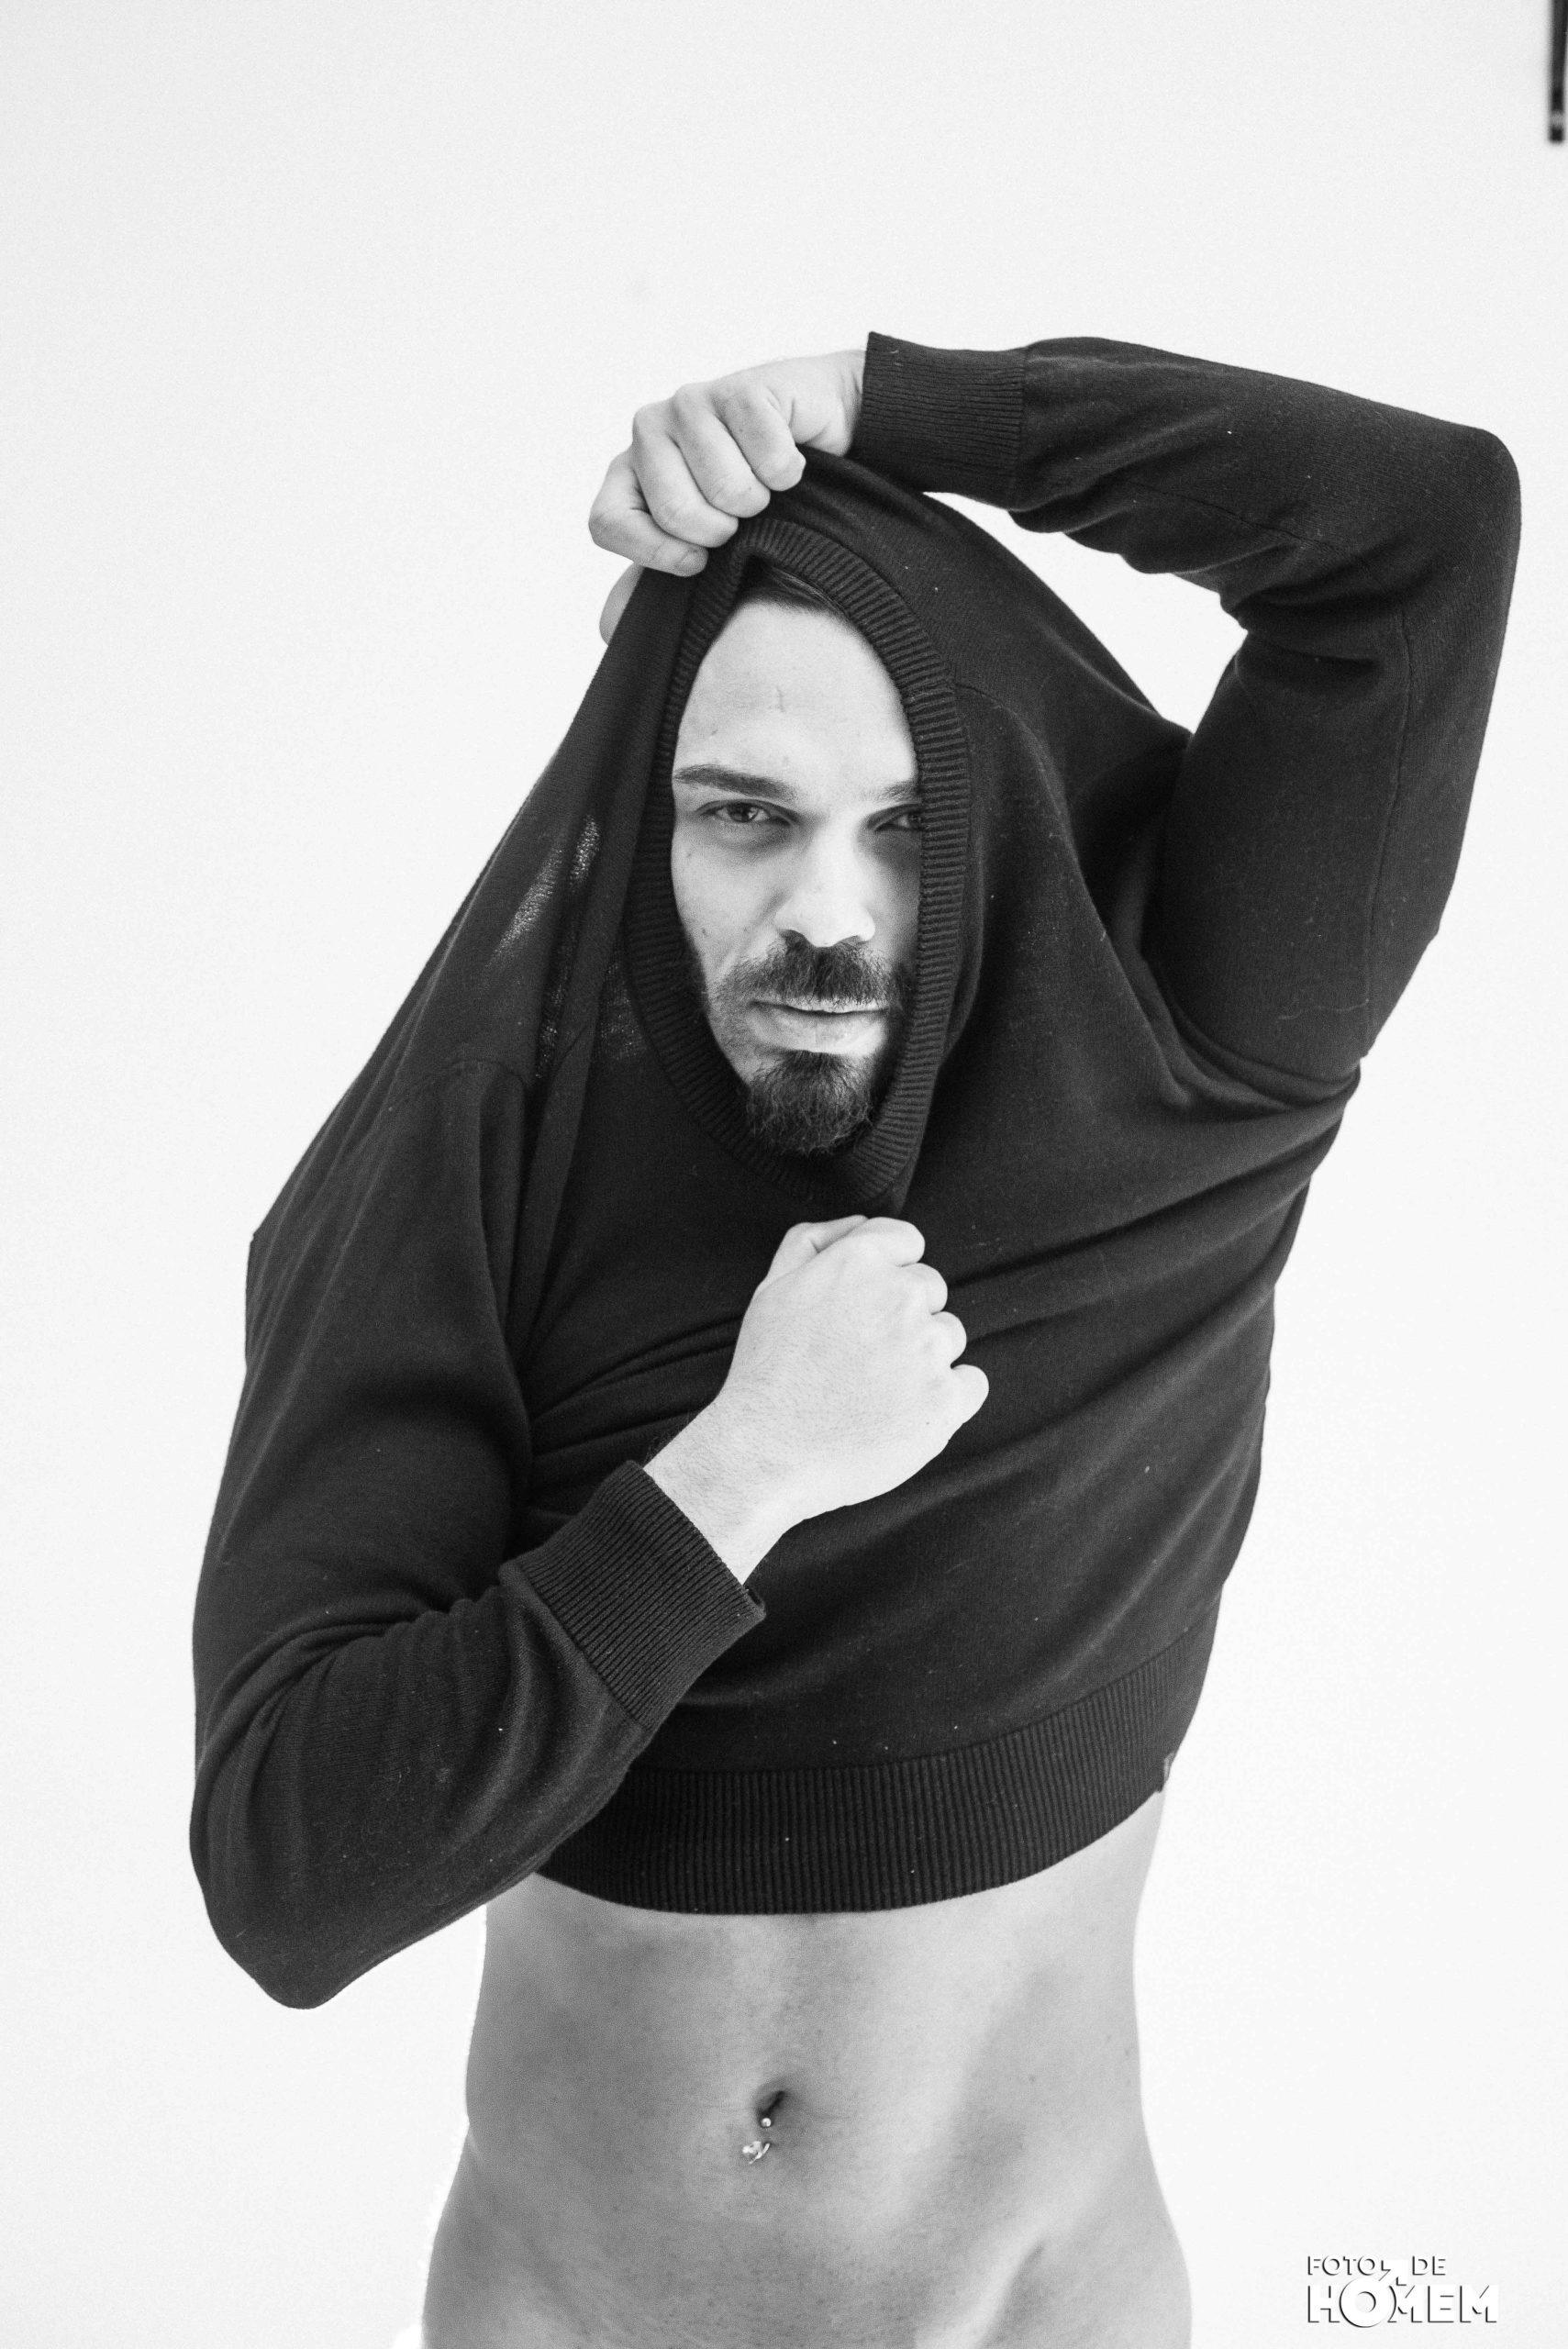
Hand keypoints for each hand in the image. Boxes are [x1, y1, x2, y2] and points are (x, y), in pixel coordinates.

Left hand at [590, 350, 865, 640]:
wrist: (823, 436)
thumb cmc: (757, 497)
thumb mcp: (701, 548)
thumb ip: (651, 585)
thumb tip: (609, 628)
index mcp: (628, 473)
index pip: (608, 522)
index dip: (655, 552)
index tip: (696, 561)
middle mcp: (650, 432)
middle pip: (675, 511)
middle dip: (724, 530)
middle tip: (742, 515)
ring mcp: (692, 404)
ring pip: (727, 488)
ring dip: (762, 499)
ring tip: (765, 485)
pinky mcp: (741, 389)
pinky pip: (769, 456)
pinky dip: (790, 472)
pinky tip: (788, 457)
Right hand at [644, 1217, 986, 1578]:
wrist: (766, 1453)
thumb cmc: (766, 1373)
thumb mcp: (772, 1288)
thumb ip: (814, 1241)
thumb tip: (859, 1224)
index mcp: (859, 1261)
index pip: (907, 1242)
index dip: (888, 1275)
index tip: (867, 1308)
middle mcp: (900, 1296)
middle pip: (930, 1290)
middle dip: (903, 1316)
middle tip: (861, 1356)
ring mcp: (926, 1349)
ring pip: (949, 1336)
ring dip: (923, 1357)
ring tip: (875, 1389)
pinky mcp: (945, 1400)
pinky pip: (972, 1383)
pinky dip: (949, 1397)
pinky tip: (907, 1411)